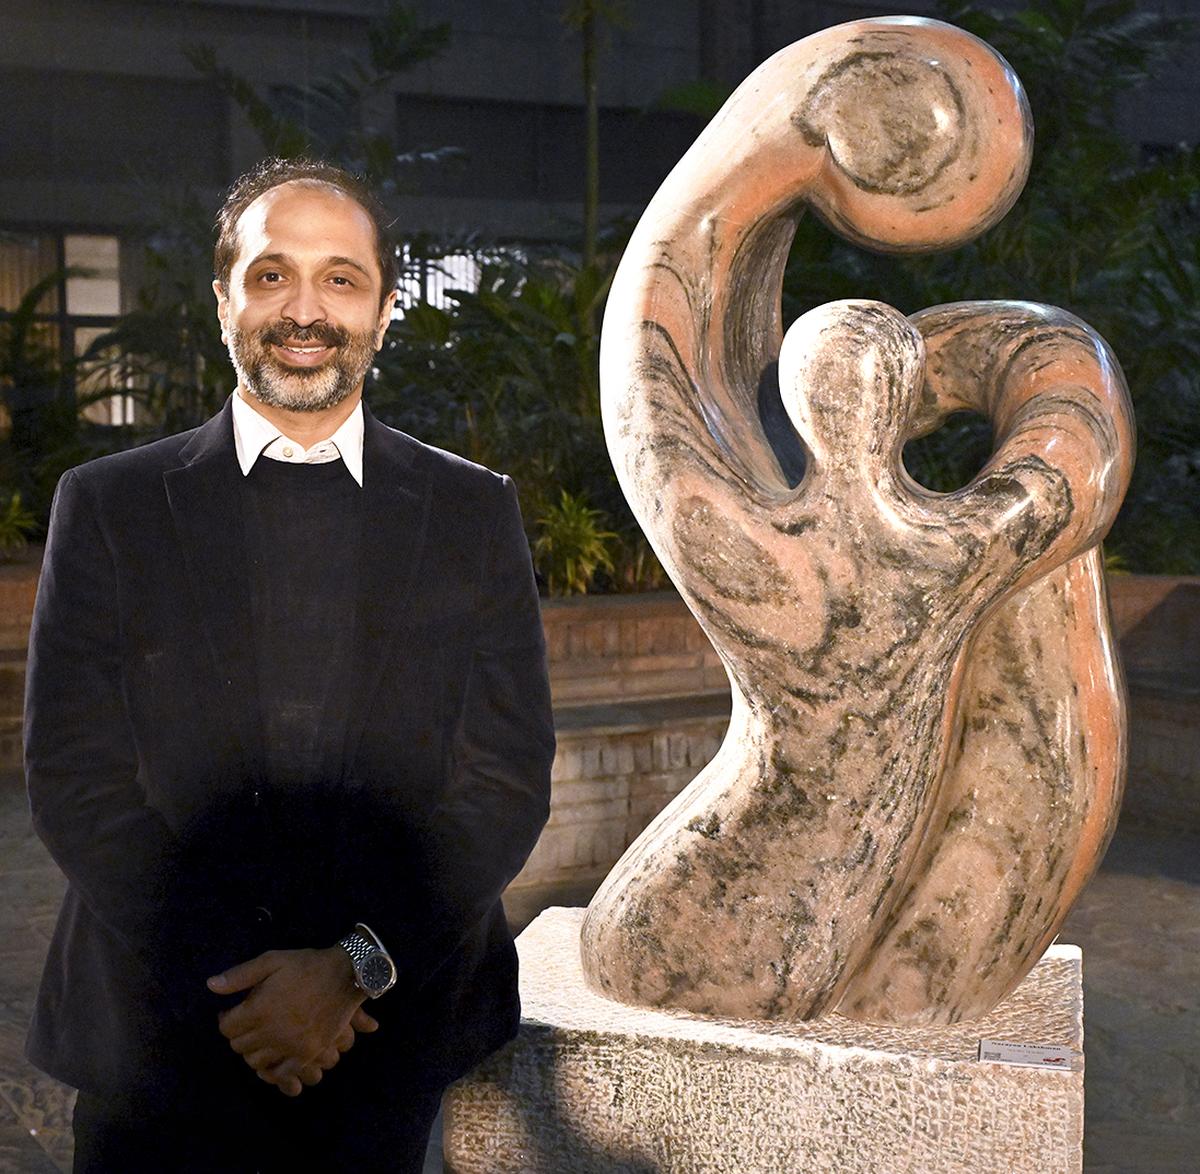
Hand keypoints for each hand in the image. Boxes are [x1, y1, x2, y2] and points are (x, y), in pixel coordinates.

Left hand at [207, 948, 378, 1095]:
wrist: (346, 975)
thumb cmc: (306, 966)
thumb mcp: (272, 960)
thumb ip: (240, 975)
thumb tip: (210, 985)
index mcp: (259, 1009)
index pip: (226, 1027)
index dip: (226, 1019)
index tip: (232, 1012)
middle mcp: (271, 1032)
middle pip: (239, 1046)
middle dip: (239, 1035)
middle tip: (248, 1023)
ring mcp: (290, 1046)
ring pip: (256, 1062)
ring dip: (254, 1051)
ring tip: (261, 1037)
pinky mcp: (307, 1054)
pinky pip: (281, 1072)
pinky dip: (273, 1068)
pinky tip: (276, 1053)